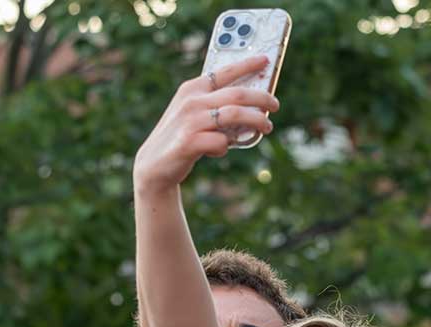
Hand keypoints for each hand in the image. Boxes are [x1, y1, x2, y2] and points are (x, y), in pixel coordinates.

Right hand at [133, 56, 279, 195]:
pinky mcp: (189, 142)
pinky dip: (227, 145)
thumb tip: (253, 103)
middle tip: (276, 104)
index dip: (247, 64)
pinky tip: (221, 149)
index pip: (224, 71)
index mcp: (192, 89)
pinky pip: (222, 141)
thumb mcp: (194, 112)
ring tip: (267, 127)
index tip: (265, 59)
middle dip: (262, 98)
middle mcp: (191, 101)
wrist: (155, 163)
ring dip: (256, 121)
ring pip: (235, 115)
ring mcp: (190, 121)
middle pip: (237, 94)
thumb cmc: (182, 135)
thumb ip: (216, 104)